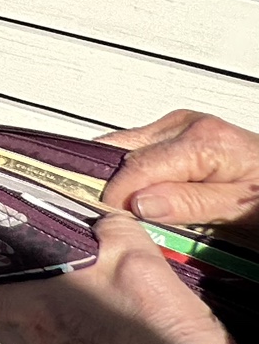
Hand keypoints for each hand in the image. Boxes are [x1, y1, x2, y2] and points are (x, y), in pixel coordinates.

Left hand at [0, 214, 232, 343]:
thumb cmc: (157, 319)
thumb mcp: (128, 244)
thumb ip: (103, 223)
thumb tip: (98, 211)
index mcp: (37, 302)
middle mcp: (41, 336)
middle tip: (0, 278)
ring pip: (29, 338)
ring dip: (32, 319)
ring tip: (53, 298)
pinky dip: (67, 339)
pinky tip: (89, 325)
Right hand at [99, 110, 258, 228]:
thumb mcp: (238, 211)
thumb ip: (188, 204)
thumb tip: (137, 203)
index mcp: (202, 141)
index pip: (138, 166)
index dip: (116, 195)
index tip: (106, 220)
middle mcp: (186, 124)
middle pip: (126, 150)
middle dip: (113, 183)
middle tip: (108, 216)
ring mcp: (180, 124)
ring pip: (128, 146)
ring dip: (120, 175)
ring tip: (119, 207)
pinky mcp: (179, 131)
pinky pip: (141, 147)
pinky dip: (133, 169)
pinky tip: (136, 192)